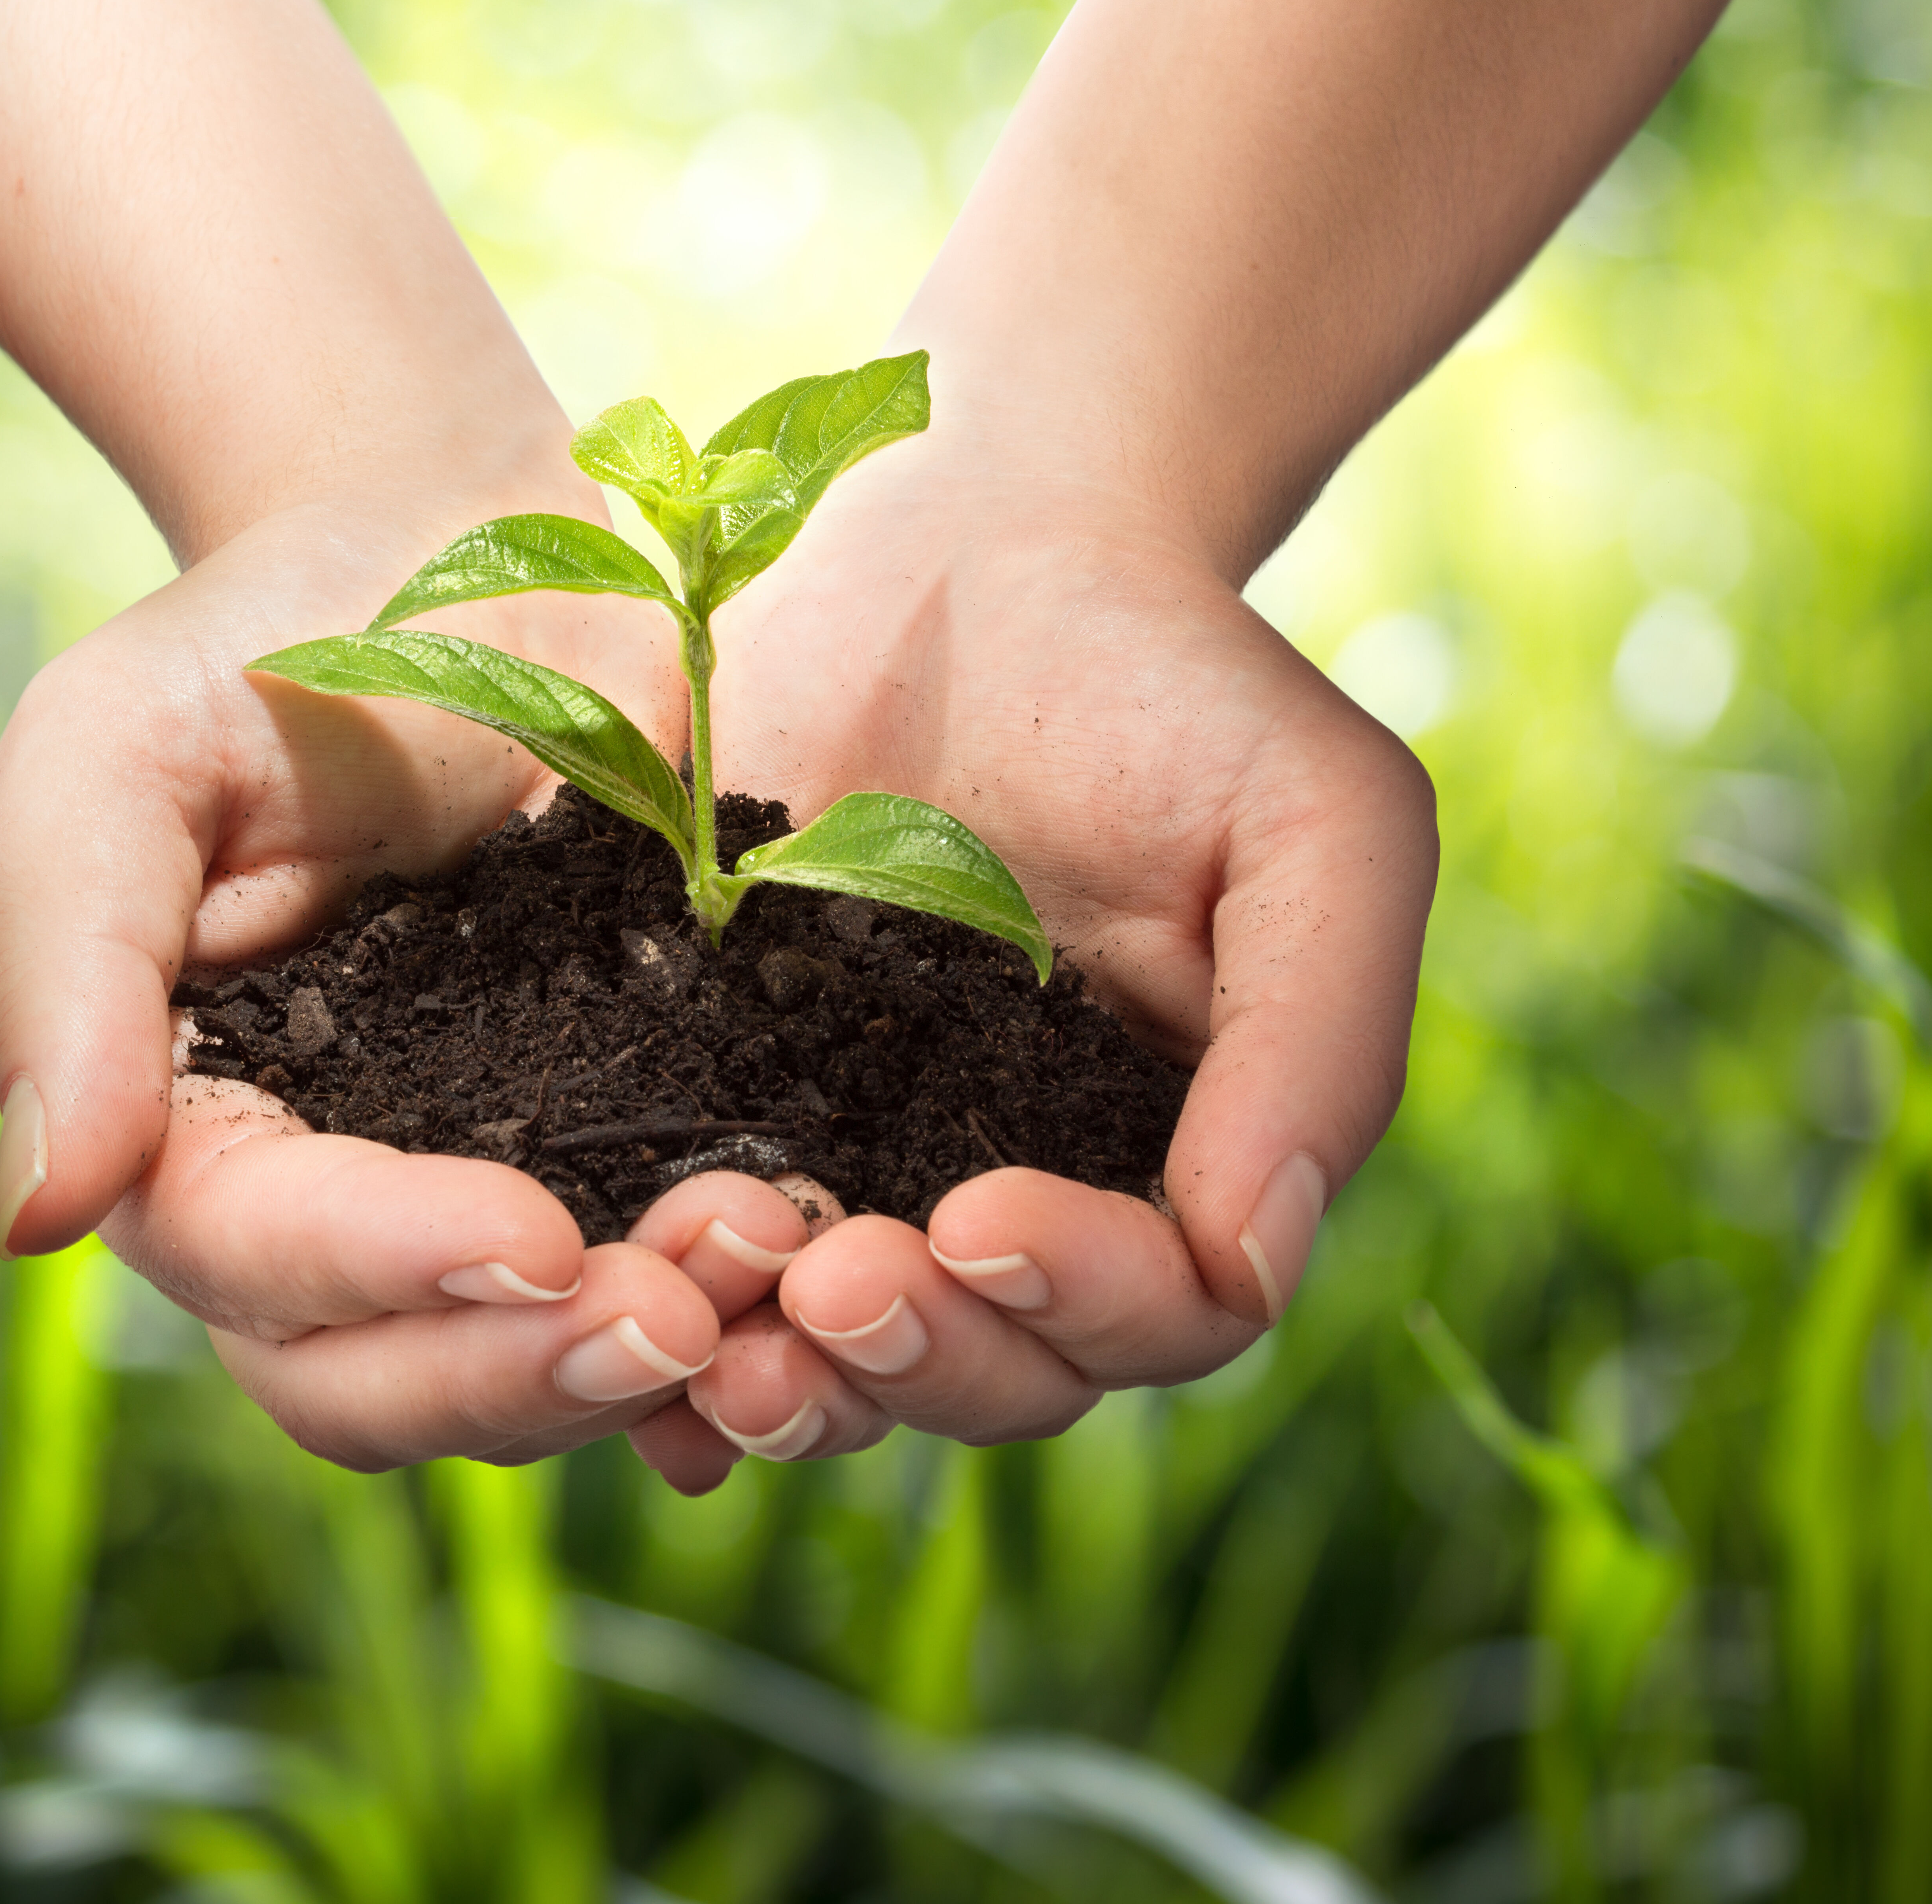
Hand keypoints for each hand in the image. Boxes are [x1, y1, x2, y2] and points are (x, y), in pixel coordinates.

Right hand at [0, 474, 775, 1467]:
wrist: (469, 555)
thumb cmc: (265, 639)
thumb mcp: (114, 758)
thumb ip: (66, 974)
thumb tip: (46, 1218)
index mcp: (184, 1127)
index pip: (256, 1260)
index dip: (390, 1271)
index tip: (536, 1234)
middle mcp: (317, 1204)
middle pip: (377, 1383)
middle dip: (525, 1370)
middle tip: (682, 1315)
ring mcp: (471, 1189)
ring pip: (522, 1368)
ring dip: (647, 1357)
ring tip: (779, 1263)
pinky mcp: (616, 1149)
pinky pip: (654, 1290)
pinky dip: (732, 1319)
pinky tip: (825, 1266)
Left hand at [674, 433, 1437, 1459]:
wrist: (976, 548)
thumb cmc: (1176, 680)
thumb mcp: (1315, 825)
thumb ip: (1316, 1042)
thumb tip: (1252, 1255)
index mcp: (1175, 1153)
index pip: (1162, 1312)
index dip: (1077, 1300)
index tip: (977, 1214)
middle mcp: (1027, 1191)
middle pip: (1000, 1376)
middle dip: (915, 1359)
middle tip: (825, 1289)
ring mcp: (872, 1164)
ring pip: (851, 1362)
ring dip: (790, 1383)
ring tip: (717, 1338)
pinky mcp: (730, 1106)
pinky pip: (707, 1278)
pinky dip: (672, 1349)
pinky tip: (614, 1337)